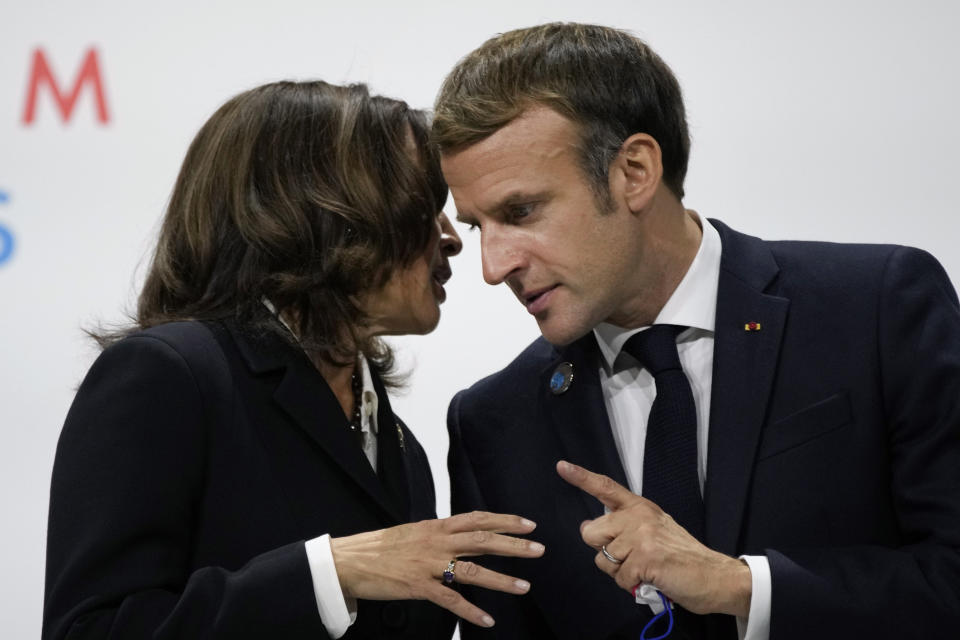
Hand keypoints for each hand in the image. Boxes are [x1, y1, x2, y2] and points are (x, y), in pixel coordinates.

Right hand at [329, 511, 543, 627]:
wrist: (350, 560)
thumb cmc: (380, 547)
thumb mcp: (413, 532)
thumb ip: (438, 534)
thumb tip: (460, 535)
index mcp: (436, 526)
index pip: (477, 519)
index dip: (504, 520)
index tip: (528, 523)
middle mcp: (436, 542)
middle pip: (482, 541)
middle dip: (513, 545)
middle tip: (538, 549)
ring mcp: (428, 564)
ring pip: (472, 571)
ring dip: (501, 579)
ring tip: (524, 586)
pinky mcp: (419, 587)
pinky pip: (450, 600)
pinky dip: (470, 611)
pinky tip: (488, 620)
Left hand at [556, 460, 750, 616]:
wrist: (714, 577)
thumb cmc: (682, 558)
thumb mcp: (653, 530)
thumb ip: (623, 525)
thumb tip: (589, 526)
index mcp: (640, 507)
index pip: (606, 487)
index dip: (581, 477)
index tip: (562, 466)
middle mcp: (639, 516)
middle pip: (591, 533)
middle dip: (604, 551)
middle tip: (632, 557)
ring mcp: (642, 536)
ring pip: (603, 560)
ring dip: (620, 572)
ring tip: (645, 569)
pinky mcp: (646, 558)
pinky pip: (620, 578)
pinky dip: (632, 586)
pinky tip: (651, 579)